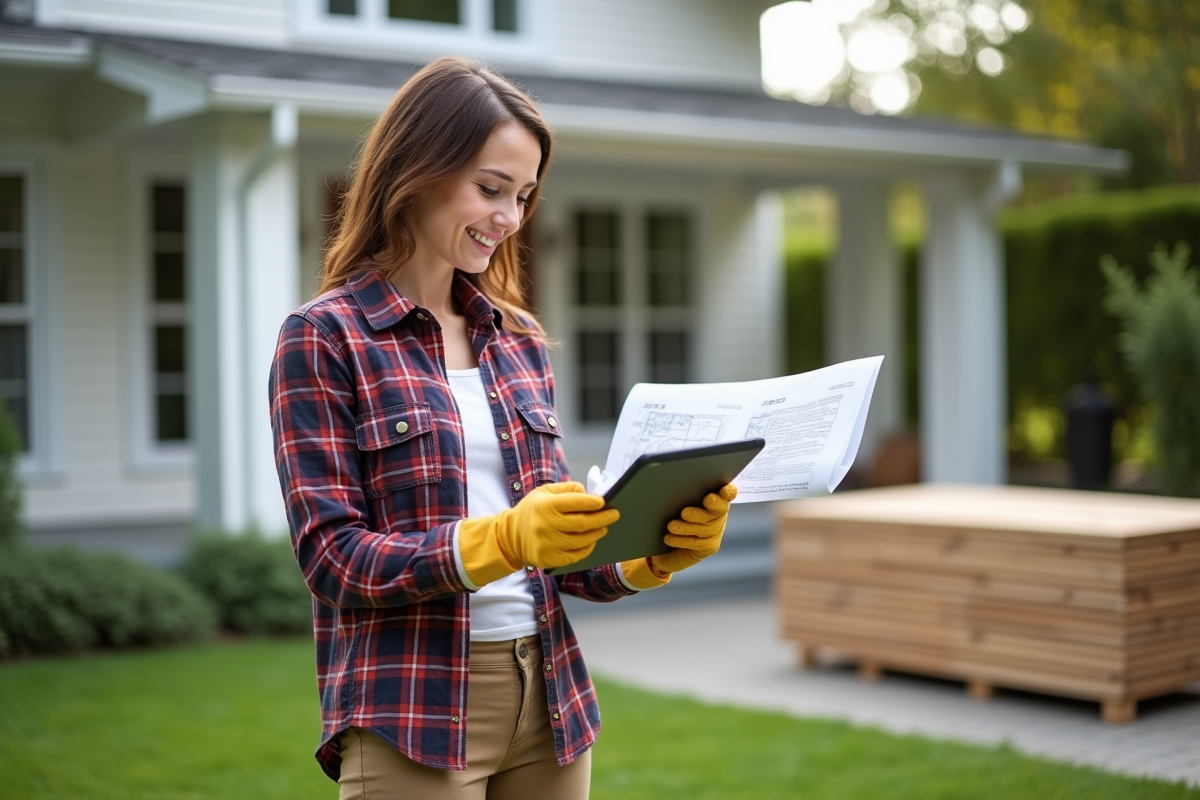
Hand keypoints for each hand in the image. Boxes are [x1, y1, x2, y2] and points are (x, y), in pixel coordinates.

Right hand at [458, 482, 618, 585]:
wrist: (511, 536)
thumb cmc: (532, 510)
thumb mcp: (544, 492)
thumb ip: (567, 489)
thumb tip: (589, 493)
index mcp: (545, 506)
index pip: (575, 503)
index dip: (592, 502)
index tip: (604, 502)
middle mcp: (546, 526)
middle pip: (583, 524)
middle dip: (602, 518)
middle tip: (614, 514)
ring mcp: (548, 545)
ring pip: (582, 541)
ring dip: (597, 533)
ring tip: (603, 527)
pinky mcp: (550, 560)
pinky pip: (576, 555)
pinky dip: (587, 548)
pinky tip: (591, 540)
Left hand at [621, 484, 736, 588]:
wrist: (669, 547)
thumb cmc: (675, 516)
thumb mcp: (679, 502)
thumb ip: (684, 493)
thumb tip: (671, 481)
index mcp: (716, 499)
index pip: (727, 493)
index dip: (728, 491)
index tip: (723, 489)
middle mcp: (719, 515)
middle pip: (720, 509)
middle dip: (713, 505)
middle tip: (704, 501)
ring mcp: (716, 532)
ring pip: (706, 528)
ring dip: (687, 526)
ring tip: (672, 526)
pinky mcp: (709, 546)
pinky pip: (696, 543)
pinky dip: (681, 540)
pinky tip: (669, 538)